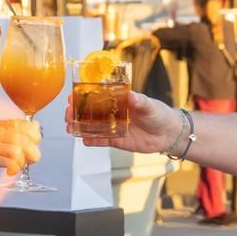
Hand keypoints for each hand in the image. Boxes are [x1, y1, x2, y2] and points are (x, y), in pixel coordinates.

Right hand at [0, 118, 40, 180]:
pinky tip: (11, 170)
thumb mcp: (4, 138)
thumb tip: (36, 125)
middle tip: (31, 160)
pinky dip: (14, 168)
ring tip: (19, 165)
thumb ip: (21, 132)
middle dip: (33, 152)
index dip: (35, 136)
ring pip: (17, 150)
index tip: (35, 145)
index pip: (25, 125)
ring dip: (23, 161)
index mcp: (2, 125)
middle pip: (23, 139)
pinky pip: (8, 162)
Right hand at [65, 90, 180, 152]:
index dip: (84, 95)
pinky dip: (92, 140)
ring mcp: (114, 127)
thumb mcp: (149, 105)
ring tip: (70, 127)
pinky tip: (83, 139)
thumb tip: (131, 95)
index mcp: (119, 100)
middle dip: (77, 112)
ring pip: (93, 127)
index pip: (97, 96)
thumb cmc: (159, 114)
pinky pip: (102, 140)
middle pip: (90, 112)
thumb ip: (140, 101)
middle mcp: (113, 113)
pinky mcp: (117, 140)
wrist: (168, 133)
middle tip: (68, 113)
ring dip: (80, 127)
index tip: (73, 95)